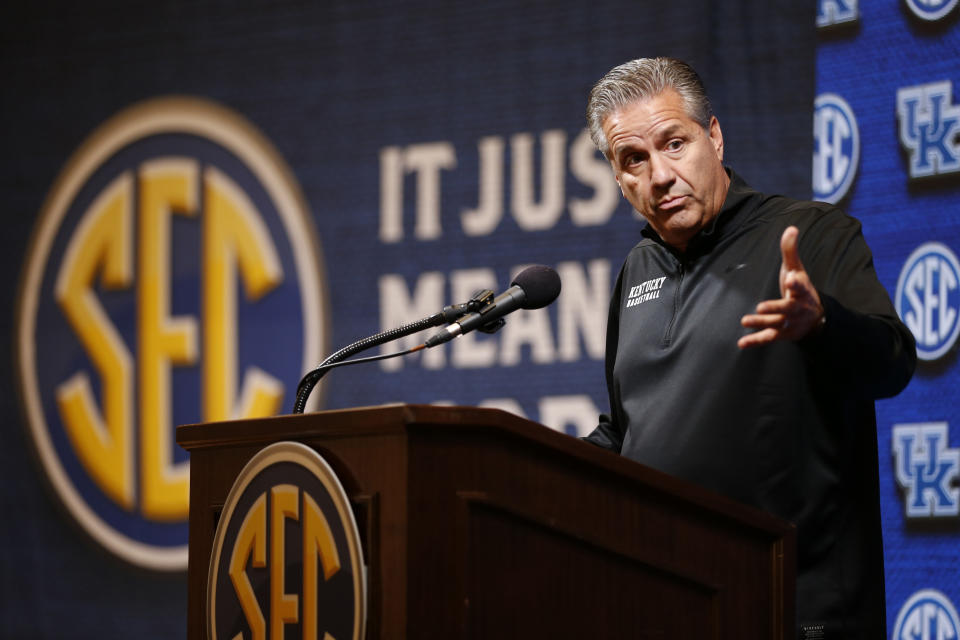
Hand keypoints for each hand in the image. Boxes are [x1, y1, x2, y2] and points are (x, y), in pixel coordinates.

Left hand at [738, 225, 824, 348]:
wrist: (816, 318)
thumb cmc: (800, 289)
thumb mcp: (797, 270)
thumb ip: (790, 251)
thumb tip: (791, 227)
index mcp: (801, 291)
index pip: (800, 287)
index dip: (796, 283)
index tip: (791, 279)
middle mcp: (796, 308)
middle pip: (786, 308)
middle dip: (775, 308)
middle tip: (761, 307)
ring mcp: (789, 323)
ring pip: (775, 324)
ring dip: (760, 324)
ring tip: (744, 321)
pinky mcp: (781, 334)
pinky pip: (768, 339)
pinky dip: (755, 341)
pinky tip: (741, 343)